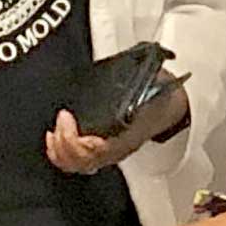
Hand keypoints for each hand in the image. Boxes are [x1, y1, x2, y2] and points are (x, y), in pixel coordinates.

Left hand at [45, 83, 188, 176]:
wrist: (171, 106)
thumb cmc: (159, 95)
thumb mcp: (149, 82)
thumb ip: (137, 76)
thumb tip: (131, 61)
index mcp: (129, 135)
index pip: (97, 151)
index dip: (75, 140)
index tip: (67, 116)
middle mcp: (118, 149)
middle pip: (83, 162)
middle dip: (64, 143)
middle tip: (62, 119)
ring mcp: (111, 153)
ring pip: (79, 165)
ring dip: (61, 151)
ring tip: (55, 132)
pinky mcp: (102, 151)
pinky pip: (79, 162)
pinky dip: (63, 154)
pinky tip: (57, 140)